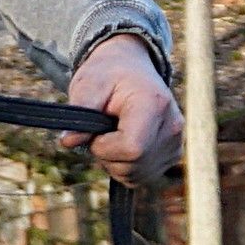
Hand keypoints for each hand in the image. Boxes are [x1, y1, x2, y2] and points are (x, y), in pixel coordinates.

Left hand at [63, 36, 181, 183]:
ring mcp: (176, 142)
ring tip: (112, 135)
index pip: (132, 148)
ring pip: (136, 176)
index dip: (105, 147)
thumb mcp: (88, 85)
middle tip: (101, 131)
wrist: (130, 67)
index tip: (96, 131)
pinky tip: (122, 145)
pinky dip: (125, 167)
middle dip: (107, 156)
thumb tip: (68, 141)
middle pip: (133, 166)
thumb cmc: (108, 75)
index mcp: (154, 104)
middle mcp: (172, 125)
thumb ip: (80, 111)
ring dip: (115, 163)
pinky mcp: (173, 153)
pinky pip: (142, 177)